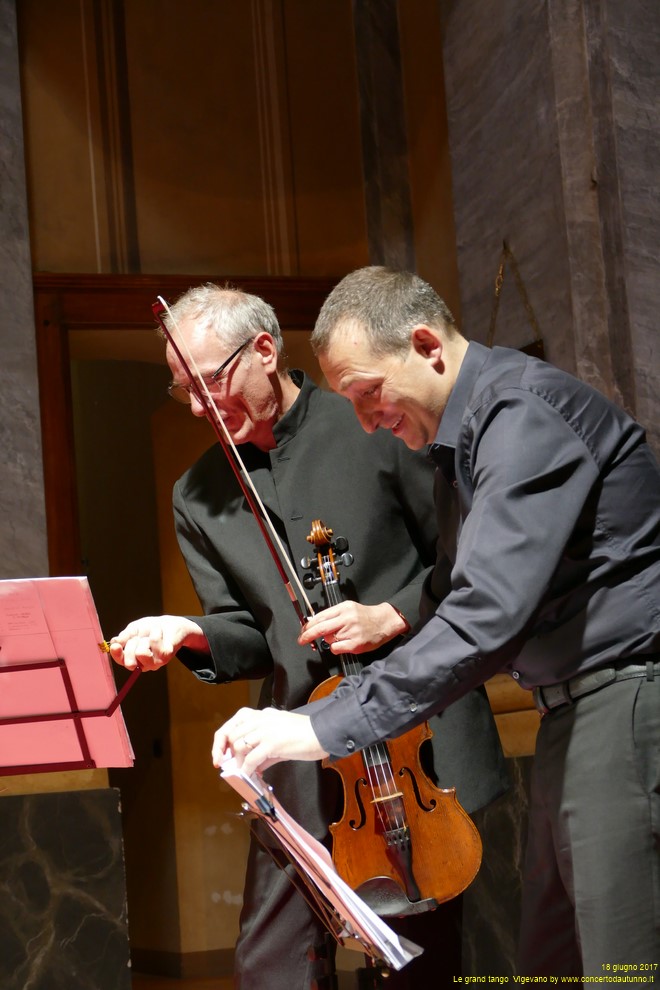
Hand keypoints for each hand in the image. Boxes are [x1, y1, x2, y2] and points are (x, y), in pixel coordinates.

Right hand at [108, 615, 208, 670]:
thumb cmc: (150, 628)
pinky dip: (155, 633)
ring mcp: (155, 663)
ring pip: (141, 653)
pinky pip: (154, 643)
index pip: (121, 660)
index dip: (117, 654)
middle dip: (132, 644)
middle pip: (129, 661)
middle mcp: (143, 664)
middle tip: (138, 637)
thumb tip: (113, 643)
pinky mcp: (165, 657)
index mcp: (132, 658)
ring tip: (150, 635)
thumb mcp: (134, 630)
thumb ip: (125, 637)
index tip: (115, 646)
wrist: (169, 624)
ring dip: (144, 639)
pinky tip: (159, 633)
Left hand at [212, 707, 327, 774]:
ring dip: (238, 762)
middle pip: (232, 734)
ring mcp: (266, 730)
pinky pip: (251, 758)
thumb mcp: (280, 737)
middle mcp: (262, 718)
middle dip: (226, 752)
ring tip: (243, 771)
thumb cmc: (305, 736)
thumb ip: (264, 749)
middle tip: (229, 766)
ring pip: (239, 745)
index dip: (223, 739)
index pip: (235, 722)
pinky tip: (250, 775)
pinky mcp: (272, 742)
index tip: (220, 754)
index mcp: (263, 714)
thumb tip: (252, 767)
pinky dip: (247, 769)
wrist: (323, 733)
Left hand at [297, 601, 407, 653]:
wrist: (384, 622)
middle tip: (301, 640)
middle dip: (308, 635)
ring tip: (342, 636)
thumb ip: (333, 614)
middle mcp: (347, 619)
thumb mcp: (348, 608)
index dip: (309, 625)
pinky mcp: (356, 644)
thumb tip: (315, 623)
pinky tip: (344, 644)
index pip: (320, 616)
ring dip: (330, 640)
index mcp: (343, 608)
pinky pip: (336, 649)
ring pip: (329, 639)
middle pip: (321, 628)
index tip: (303, 631)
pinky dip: (336, 648)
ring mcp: (351, 632)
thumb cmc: (365, 616)